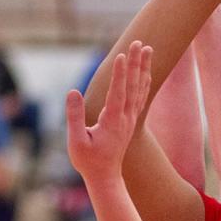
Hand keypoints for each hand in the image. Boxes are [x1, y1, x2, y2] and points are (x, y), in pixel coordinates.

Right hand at [66, 41, 151, 185]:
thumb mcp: (76, 141)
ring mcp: (130, 119)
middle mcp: (125, 118)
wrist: (105, 177)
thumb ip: (75, 117)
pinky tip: (146, 71)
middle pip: (133, 86)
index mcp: (112, 121)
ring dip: (143, 68)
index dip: (120, 74)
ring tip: (147, 49)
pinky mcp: (130, 121)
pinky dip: (144, 81)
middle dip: (136, 63)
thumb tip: (72, 92)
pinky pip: (140, 97)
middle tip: (139, 43)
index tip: (122, 55)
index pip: (118, 93)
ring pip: (140, 89)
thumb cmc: (88, 161)